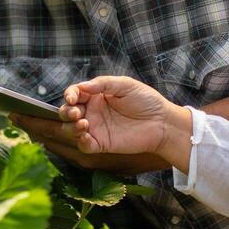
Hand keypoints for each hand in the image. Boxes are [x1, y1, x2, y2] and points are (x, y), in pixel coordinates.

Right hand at [58, 76, 186, 157]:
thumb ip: (102, 83)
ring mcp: (96, 129)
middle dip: (66, 112)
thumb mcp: (125, 85)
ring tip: (83, 123)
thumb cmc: (146, 100)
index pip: (74, 94)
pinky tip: (86, 135)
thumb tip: (81, 86)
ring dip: (70, 127)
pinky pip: (85, 145)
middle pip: (67, 112)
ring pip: (71, 129)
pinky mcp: (102, 144)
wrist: (162, 122)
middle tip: (75, 112)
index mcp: (96, 96)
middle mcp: (93, 112)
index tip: (73, 97)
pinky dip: (81, 141)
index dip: (70, 95)